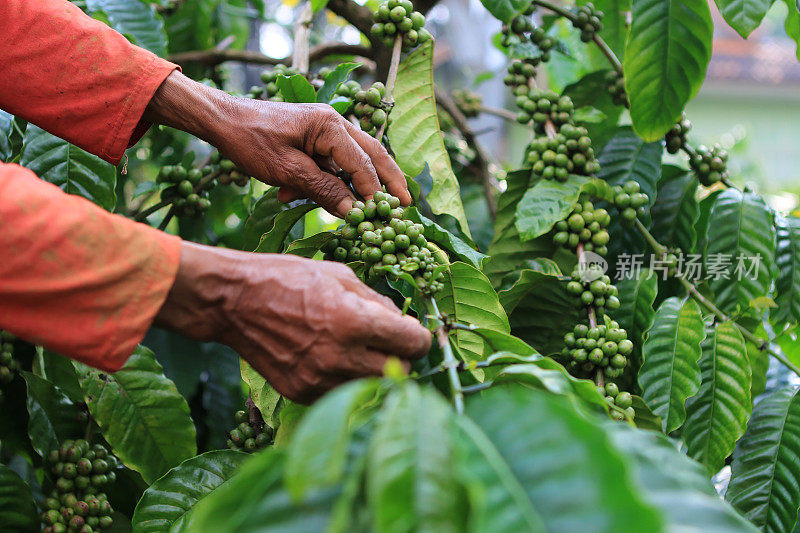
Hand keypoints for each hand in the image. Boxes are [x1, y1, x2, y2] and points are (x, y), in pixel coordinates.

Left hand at [145, 71, 410, 216]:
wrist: (222, 121)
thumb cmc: (251, 141)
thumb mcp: (286, 170)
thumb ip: (322, 189)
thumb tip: (352, 211)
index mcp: (329, 126)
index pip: (361, 162)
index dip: (373, 190)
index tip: (383, 214)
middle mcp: (334, 123)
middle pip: (372, 154)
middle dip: (390, 179)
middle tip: (407, 203)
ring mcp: (324, 129)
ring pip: (354, 159)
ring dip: (358, 183)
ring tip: (376, 206)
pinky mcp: (313, 138)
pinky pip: (330, 162)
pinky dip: (327, 181)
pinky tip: (298, 197)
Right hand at [154, 242, 431, 402]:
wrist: (234, 301)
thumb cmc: (288, 278)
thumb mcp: (341, 275)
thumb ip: (378, 302)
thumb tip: (403, 321)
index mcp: (355, 322)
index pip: (414, 344)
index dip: (419, 336)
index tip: (412, 331)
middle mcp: (341, 357)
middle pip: (401, 372)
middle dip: (400, 356)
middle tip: (389, 342)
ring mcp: (320, 380)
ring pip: (372, 387)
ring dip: (374, 370)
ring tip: (358, 350)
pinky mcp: (303, 393)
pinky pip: (342, 393)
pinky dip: (347, 379)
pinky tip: (333, 359)